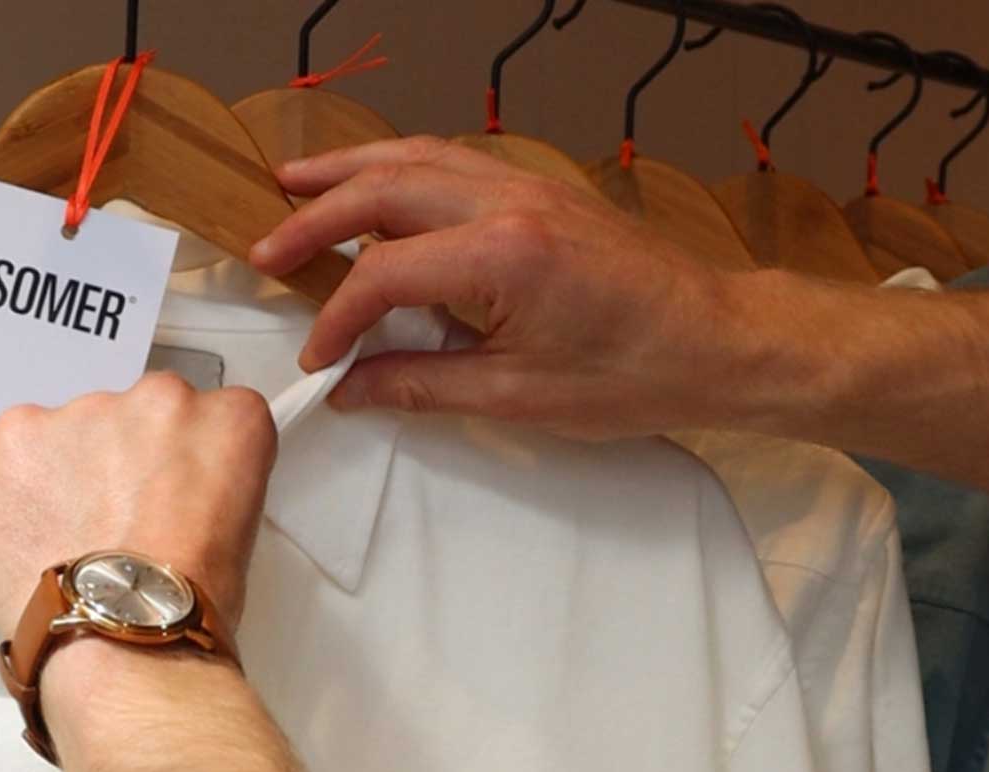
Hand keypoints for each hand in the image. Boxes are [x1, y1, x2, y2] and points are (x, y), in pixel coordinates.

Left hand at [0, 375, 277, 642]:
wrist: (121, 638)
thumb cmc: (186, 605)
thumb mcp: (238, 531)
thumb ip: (211, 480)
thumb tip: (175, 490)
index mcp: (230, 420)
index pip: (217, 414)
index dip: (193, 460)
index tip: (181, 491)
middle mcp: (164, 398)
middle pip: (147, 411)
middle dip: (135, 456)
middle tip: (128, 519)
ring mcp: (90, 410)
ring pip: (82, 427)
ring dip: (79, 467)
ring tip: (79, 537)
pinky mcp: (23, 431)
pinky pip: (22, 441)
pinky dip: (23, 478)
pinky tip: (40, 528)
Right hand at [250, 136, 757, 439]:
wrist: (720, 341)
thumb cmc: (640, 371)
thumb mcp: (521, 395)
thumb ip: (424, 384)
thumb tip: (357, 388)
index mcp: (503, 254)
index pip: (384, 274)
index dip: (339, 320)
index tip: (321, 358)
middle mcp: (510, 202)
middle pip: (385, 190)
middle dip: (317, 218)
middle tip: (268, 248)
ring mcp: (530, 187)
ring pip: (418, 157)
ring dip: (353, 170)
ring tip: (298, 183)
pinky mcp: (545, 192)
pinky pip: (456, 162)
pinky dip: (405, 169)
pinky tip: (384, 187)